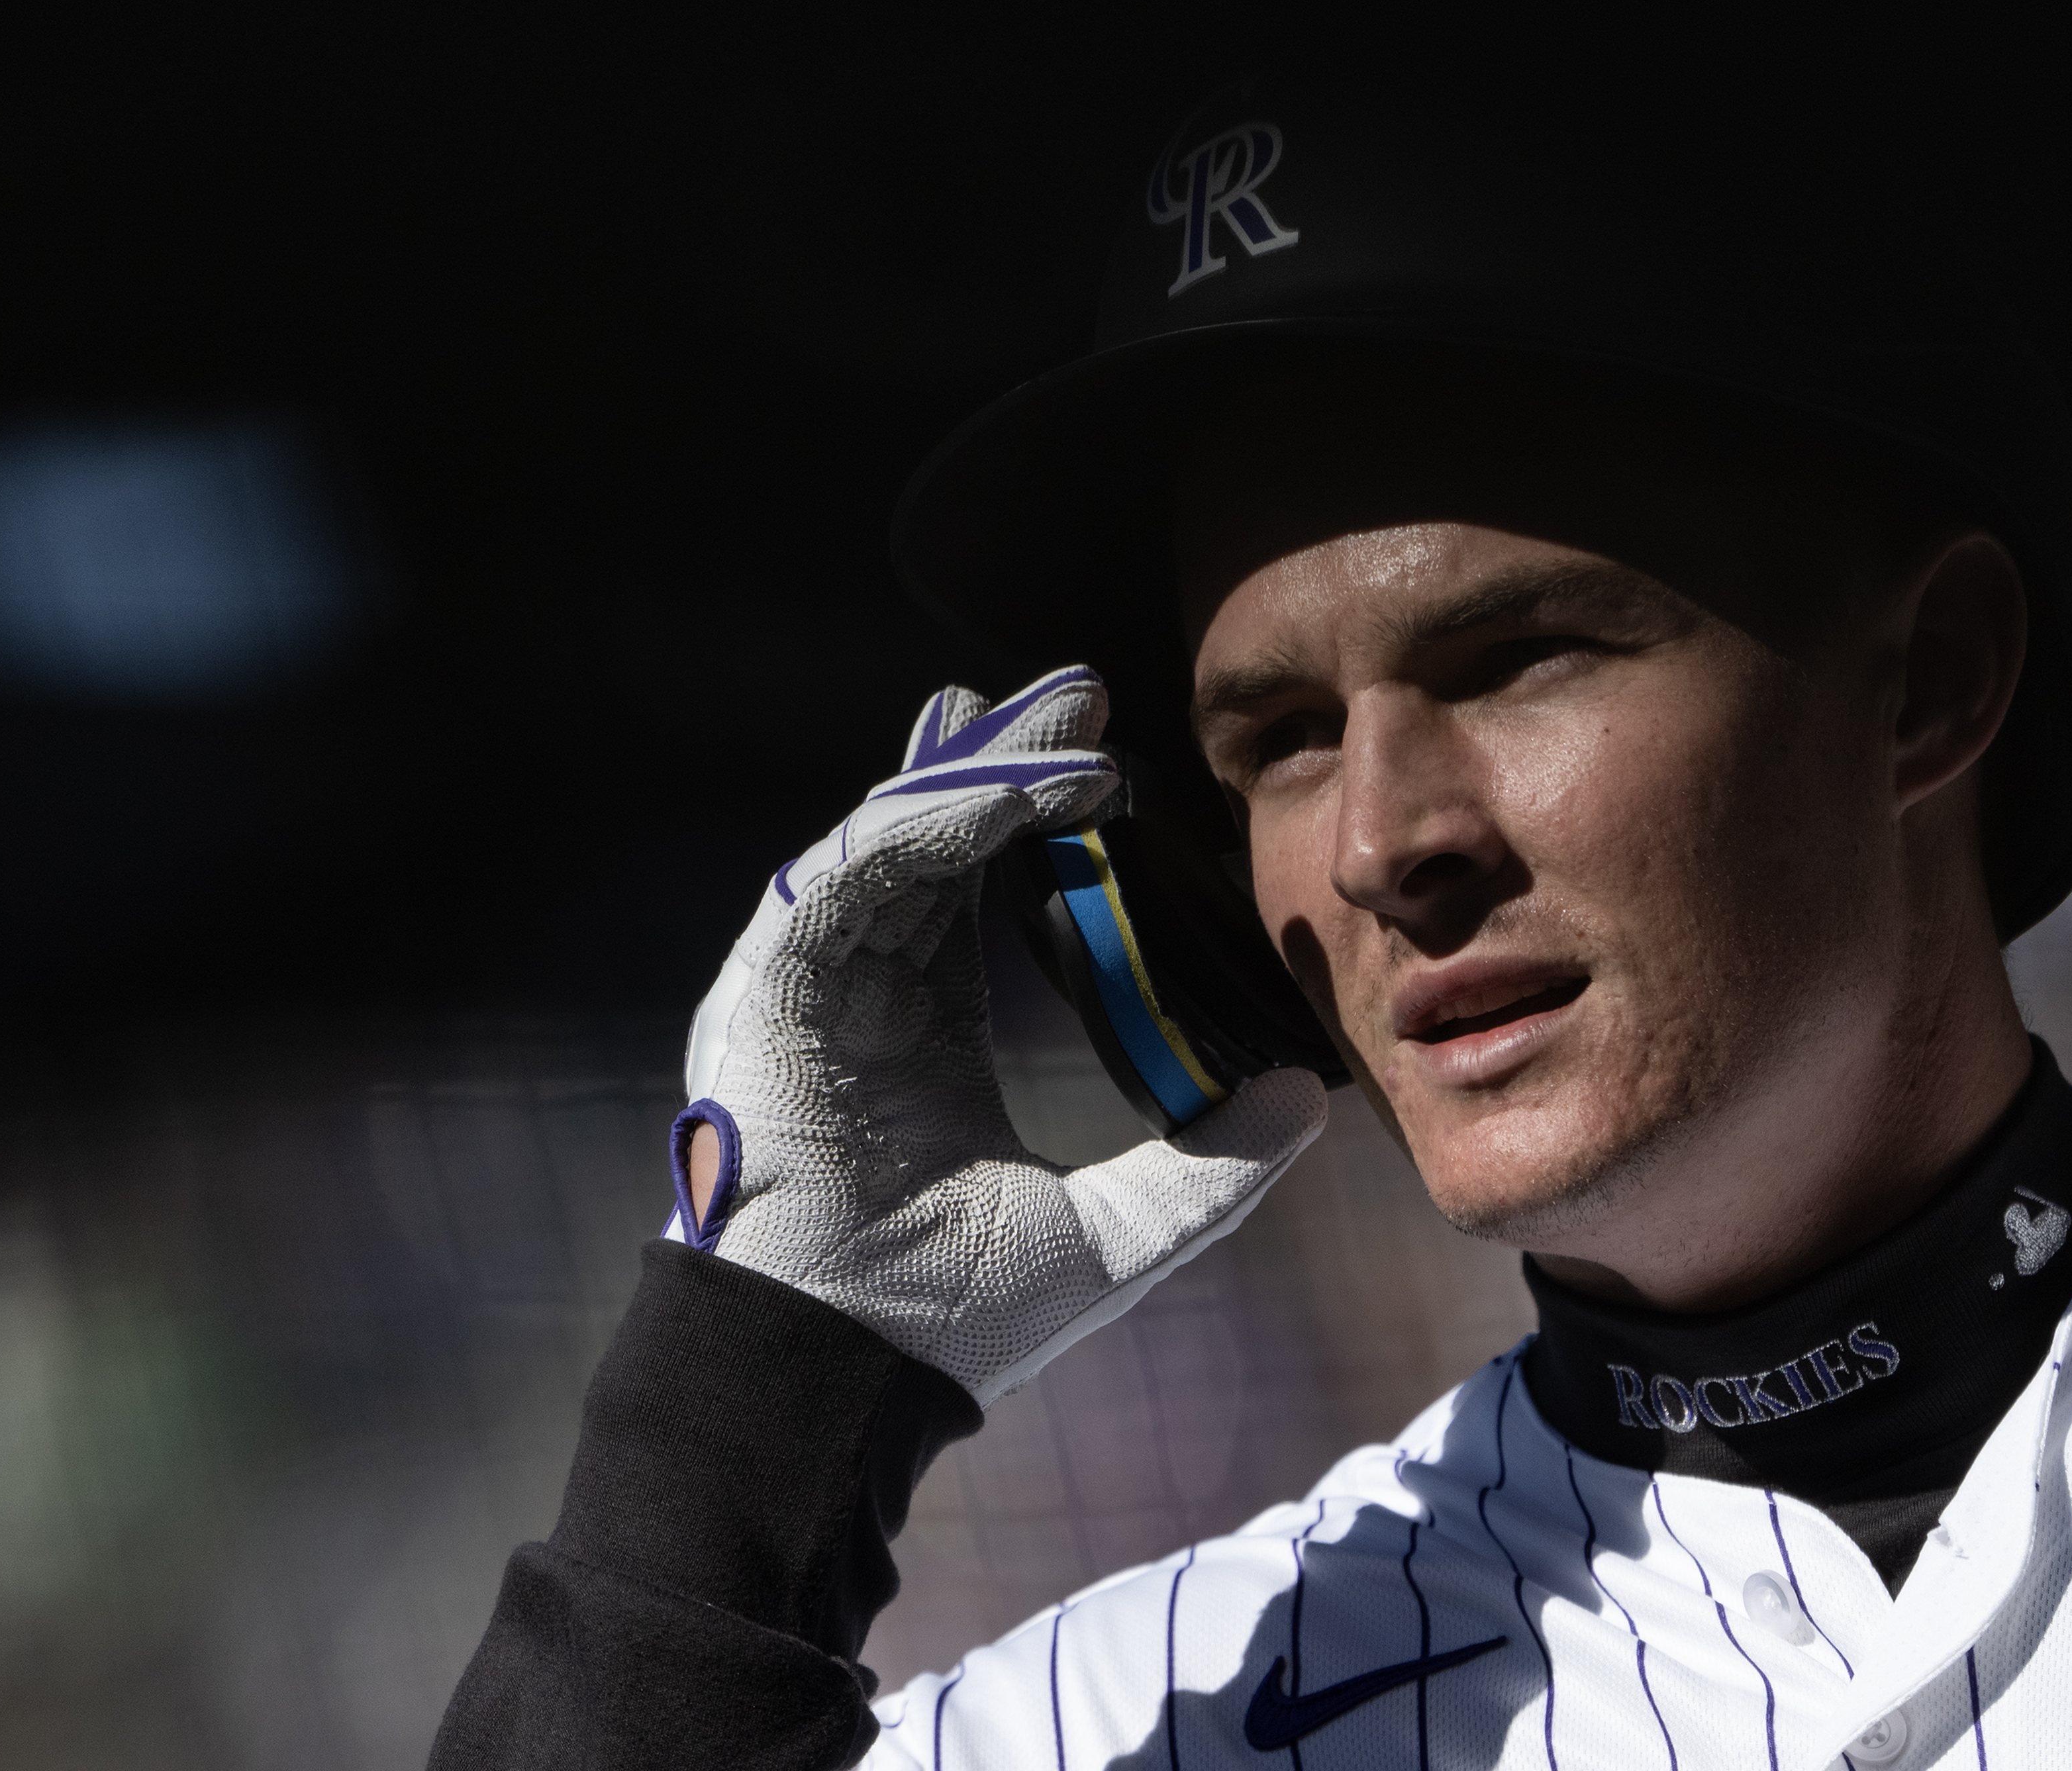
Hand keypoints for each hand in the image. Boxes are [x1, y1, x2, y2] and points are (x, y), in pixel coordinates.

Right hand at [666, 665, 1327, 1402]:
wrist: (843, 1380)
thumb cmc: (952, 1321)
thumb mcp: (1121, 1232)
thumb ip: (1212, 1168)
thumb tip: (1305, 1096)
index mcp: (920, 1036)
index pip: (968, 890)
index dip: (1027, 817)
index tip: (1105, 764)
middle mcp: (857, 994)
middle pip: (927, 839)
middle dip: (1001, 757)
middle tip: (1082, 691)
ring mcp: (804, 989)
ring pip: (887, 837)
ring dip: (972, 771)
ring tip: (1059, 721)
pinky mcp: (767, 992)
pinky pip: (845, 876)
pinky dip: (920, 824)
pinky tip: (999, 793)